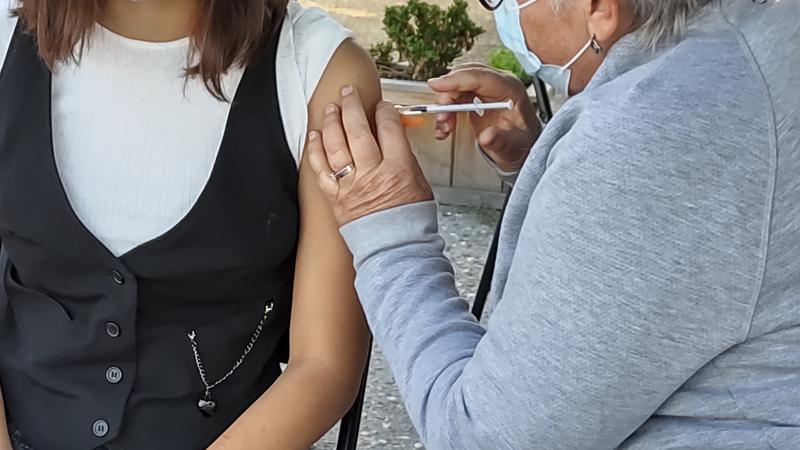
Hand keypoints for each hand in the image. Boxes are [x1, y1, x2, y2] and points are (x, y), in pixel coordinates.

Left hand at [307, 85, 433, 225]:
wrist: (396, 249)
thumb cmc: (410, 221)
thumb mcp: (420, 183)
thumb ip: (405, 158)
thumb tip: (394, 137)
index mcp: (398, 169)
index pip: (388, 128)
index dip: (384, 111)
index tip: (381, 105)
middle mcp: (372, 174)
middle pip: (358, 130)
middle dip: (351, 105)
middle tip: (348, 91)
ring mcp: (351, 185)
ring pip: (336, 145)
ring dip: (331, 122)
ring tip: (330, 108)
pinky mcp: (336, 197)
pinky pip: (321, 169)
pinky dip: (315, 150)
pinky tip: (314, 136)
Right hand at [428, 63, 540, 172]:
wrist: (520, 147)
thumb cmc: (520, 143)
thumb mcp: (512, 146)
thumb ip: (500, 140)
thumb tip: (486, 137)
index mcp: (510, 88)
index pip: (479, 76)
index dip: (456, 80)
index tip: (436, 86)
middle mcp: (498, 83)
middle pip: (465, 77)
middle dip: (447, 95)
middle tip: (442, 116)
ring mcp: (486, 88)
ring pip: (457, 85)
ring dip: (446, 105)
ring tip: (445, 127)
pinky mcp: (477, 95)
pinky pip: (456, 95)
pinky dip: (447, 110)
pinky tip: (446, 126)